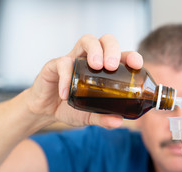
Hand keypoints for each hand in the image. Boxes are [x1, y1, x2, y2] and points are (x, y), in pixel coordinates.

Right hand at [27, 34, 142, 127]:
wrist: (45, 110)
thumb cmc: (71, 108)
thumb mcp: (90, 116)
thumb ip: (103, 118)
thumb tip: (118, 121)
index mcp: (104, 69)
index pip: (121, 55)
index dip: (131, 56)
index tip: (136, 65)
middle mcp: (90, 59)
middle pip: (105, 41)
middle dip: (112, 49)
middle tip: (112, 66)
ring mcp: (73, 59)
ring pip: (87, 40)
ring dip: (94, 50)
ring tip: (96, 67)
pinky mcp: (55, 64)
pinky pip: (62, 63)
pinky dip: (66, 77)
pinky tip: (66, 94)